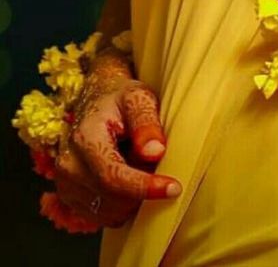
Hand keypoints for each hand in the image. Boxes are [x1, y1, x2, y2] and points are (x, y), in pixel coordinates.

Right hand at [54, 73, 180, 229]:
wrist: (96, 101)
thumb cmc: (120, 99)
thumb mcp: (138, 98)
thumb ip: (146, 123)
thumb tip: (154, 152)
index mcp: (84, 138)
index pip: (112, 175)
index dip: (144, 187)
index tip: (173, 188)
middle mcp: (69, 165)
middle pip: (113, 198)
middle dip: (143, 190)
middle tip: (157, 165)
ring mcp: (66, 185)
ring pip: (111, 212)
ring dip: (134, 198)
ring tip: (139, 166)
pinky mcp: (71, 198)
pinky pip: (105, 216)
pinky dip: (123, 205)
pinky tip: (128, 179)